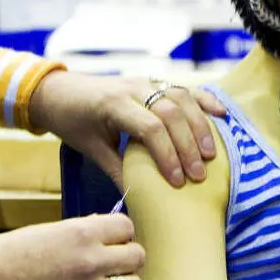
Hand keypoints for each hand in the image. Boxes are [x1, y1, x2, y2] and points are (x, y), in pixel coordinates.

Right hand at [0, 214, 143, 279]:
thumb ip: (82, 229)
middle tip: (111, 260)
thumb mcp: (50, 229)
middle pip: (137, 256)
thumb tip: (104, 228)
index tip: (110, 237)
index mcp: (83, 232)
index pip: (126, 226)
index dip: (120, 232)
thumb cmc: (9, 252)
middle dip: (127, 256)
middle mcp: (92, 260)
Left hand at [28, 71, 226, 188]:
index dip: (168, 155)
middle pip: (171, 113)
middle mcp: (133, 89)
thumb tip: (142, 197)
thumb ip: (118, 170)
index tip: (177, 182)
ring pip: (182, 98)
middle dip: (188, 145)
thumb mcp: (90, 149)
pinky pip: (184, 88)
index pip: (150, 128)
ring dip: (200, 126)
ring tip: (210, 154)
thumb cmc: (72, 121)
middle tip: (199, 175)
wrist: (58, 92)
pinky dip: (205, 100)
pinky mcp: (153, 81)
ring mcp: (146, 81)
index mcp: (114, 105)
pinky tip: (221, 114)